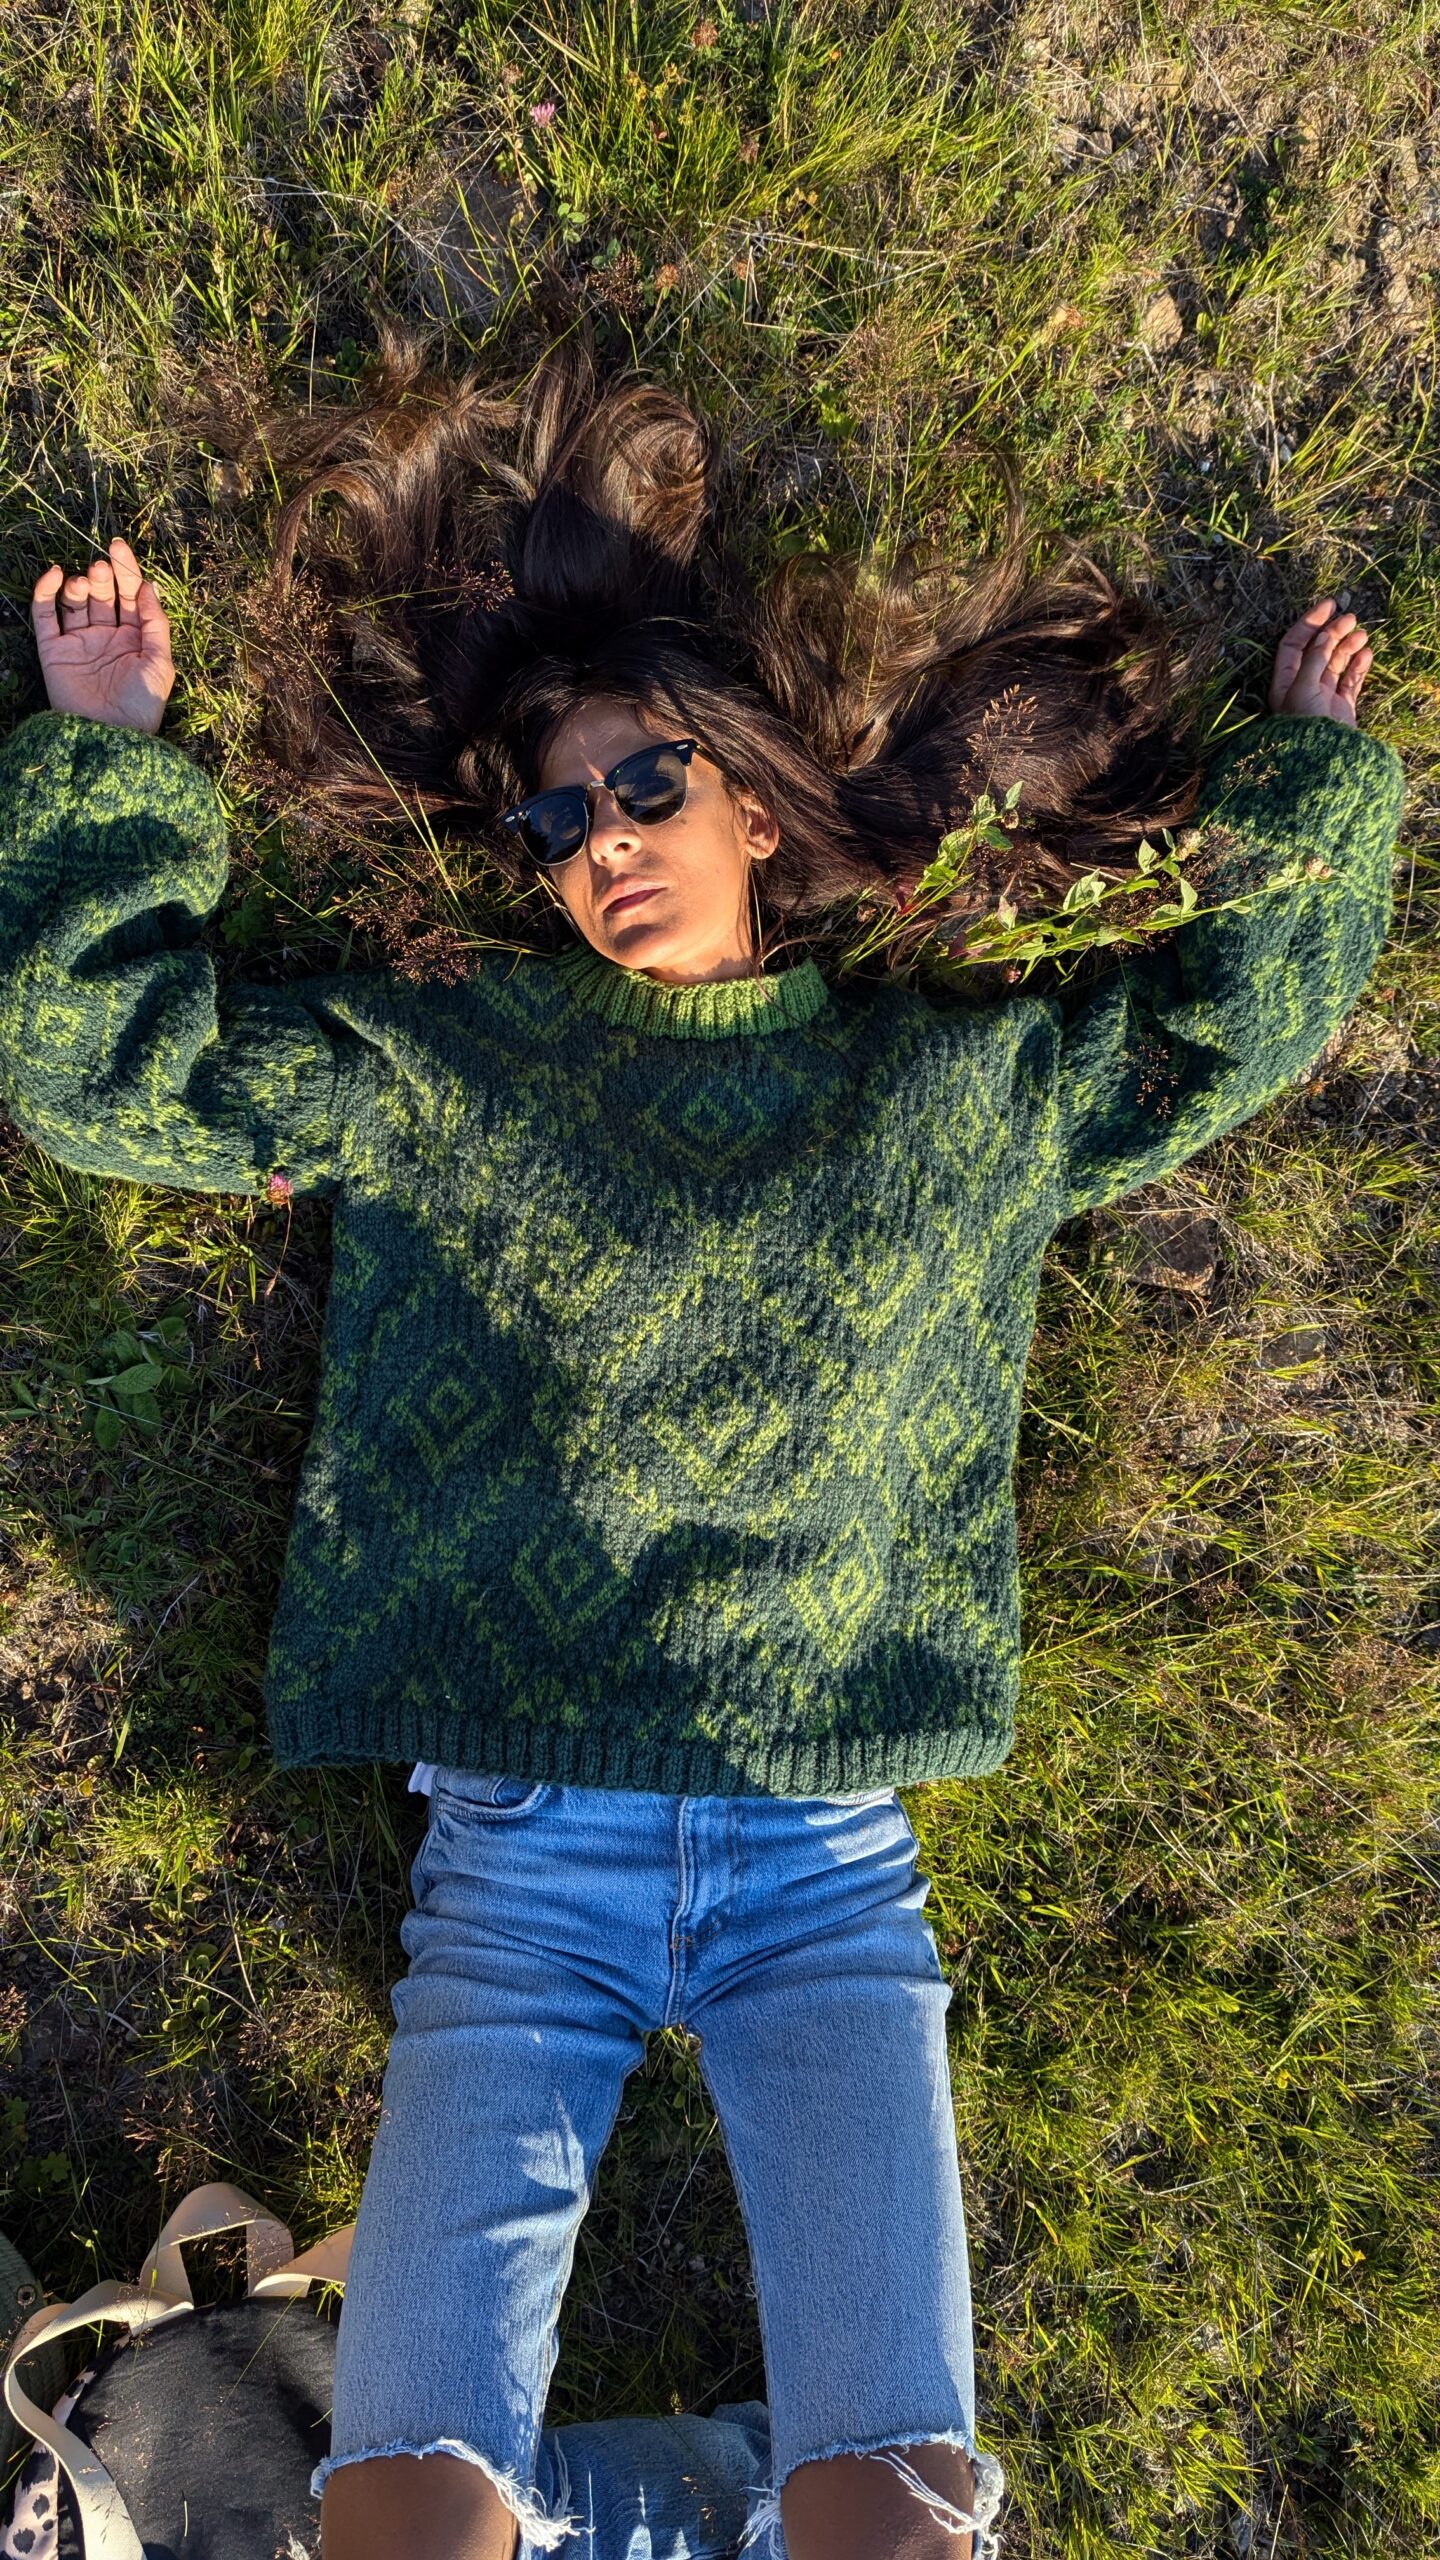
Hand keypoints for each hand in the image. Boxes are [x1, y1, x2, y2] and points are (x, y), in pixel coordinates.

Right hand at [31, 535, 175, 733]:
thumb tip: (148, 586)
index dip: (126, 569)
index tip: (119, 546)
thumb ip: (155, 624)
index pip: (130, 595)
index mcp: (135, 638)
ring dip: (80, 584)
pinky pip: (45, 615)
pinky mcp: (54, 651)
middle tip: (101, 568)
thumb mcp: (160, 664)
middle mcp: (107, 636)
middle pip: (102, 594)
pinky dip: (46, 592)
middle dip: (103, 576)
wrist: (109, 738)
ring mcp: (79, 642)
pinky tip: (55, 576)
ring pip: (76, 601)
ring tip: (85, 581)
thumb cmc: (141, 705)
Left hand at [1267, 598, 1372, 727]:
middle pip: (1317, 650)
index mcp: (1285, 682)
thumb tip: (1323, 637)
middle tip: (1352, 617)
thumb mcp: (1302, 690)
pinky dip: (1358, 666)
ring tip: (1362, 634)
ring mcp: (1322, 697)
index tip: (1329, 606)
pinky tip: (1366, 653)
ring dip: (1348, 646)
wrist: (1322, 762)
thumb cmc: (1305, 727)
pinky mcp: (1340, 708)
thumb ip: (1313, 662)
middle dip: (1333, 632)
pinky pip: (1350, 681)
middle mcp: (1302, 687)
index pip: (1293, 645)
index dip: (1309, 623)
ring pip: (1335, 663)